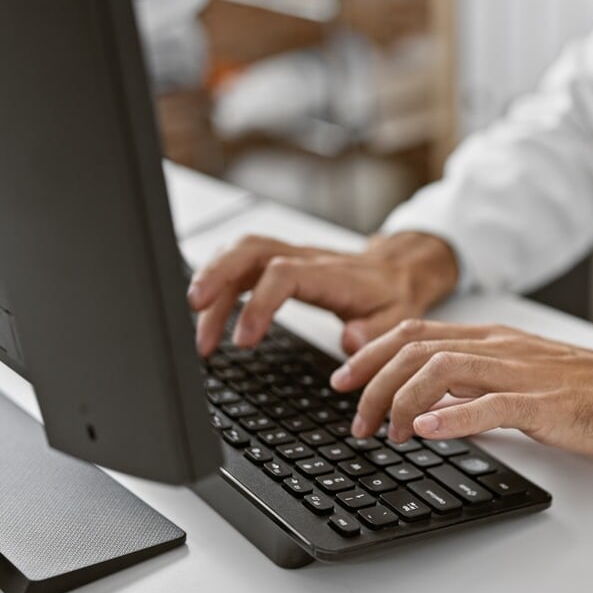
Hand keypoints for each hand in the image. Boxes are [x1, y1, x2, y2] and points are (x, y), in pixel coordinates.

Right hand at [187, 232, 458, 356]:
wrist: (398, 270)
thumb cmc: (393, 296)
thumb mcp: (398, 319)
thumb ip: (377, 333)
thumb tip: (351, 341)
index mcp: (331, 274)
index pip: (283, 274)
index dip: (258, 305)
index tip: (243, 341)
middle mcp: (306, 258)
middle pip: (250, 251)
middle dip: (216, 277)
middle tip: (194, 313)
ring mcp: (290, 256)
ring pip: (240, 252)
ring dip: (211, 280)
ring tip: (196, 324)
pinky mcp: (280, 262)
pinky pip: (242, 259)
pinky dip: (218, 277)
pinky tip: (206, 307)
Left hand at [329, 320, 592, 460]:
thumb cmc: (591, 392)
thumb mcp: (523, 379)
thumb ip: (477, 384)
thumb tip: (428, 403)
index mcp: (494, 340)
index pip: (415, 334)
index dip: (370, 355)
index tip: (343, 383)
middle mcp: (501, 348)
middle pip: (416, 349)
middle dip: (372, 383)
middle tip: (354, 420)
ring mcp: (522, 373)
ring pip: (442, 371)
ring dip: (401, 402)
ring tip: (385, 433)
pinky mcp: (545, 404)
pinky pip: (490, 404)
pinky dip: (452, 418)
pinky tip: (426, 432)